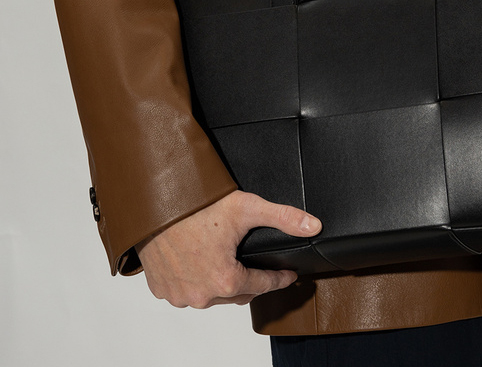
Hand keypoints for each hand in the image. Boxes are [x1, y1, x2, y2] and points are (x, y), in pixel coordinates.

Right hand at [135, 190, 321, 307]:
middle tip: (261, 267)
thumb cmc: (196, 205)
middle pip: (237, 293)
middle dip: (252, 281)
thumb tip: (313, 226)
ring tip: (231, 263)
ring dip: (222, 283)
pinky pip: (186, 290)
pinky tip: (202, 264)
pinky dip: (196, 280)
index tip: (288, 275)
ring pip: (211, 295)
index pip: (263, 286)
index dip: (279, 278)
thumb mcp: (247, 207)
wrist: (155, 201)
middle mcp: (201, 295)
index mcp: (225, 280)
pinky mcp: (161, 288)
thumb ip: (283, 218)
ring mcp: (179, 294)